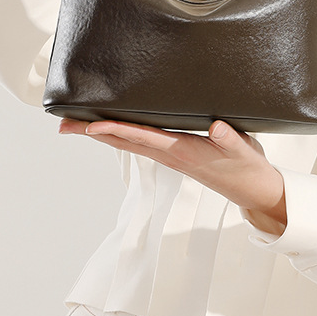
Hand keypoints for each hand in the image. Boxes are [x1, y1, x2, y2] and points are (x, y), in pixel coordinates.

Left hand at [58, 116, 287, 234]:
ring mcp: (169, 157)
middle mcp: (169, 155)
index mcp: (180, 150)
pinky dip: (120, 135)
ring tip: (78, 125)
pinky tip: (113, 130)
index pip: (140, 137)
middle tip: (63, 126)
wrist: (253, 190)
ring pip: (127, 144)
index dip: (114, 129)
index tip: (89, 125)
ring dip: (101, 135)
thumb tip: (216, 126)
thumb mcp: (244, 149)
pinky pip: (139, 144)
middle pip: (121, 142)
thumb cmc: (247, 167)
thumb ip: (230, 137)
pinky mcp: (174, 156)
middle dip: (92, 134)